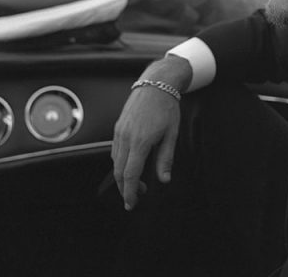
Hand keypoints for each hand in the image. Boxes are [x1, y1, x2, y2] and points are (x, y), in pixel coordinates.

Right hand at [112, 55, 191, 210]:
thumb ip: (166, 158)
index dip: (131, 192)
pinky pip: (115, 151)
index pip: (131, 174)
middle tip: (136, 198)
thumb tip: (164, 180)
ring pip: (115, 162)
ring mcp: (119, 132)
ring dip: (123, 176)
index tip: (132, 204)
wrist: (155, 84)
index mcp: (141, 141)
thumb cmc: (167, 107)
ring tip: (137, 183)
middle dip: (126, 188)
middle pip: (119, 171)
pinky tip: (131, 165)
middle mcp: (126, 138)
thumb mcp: (172, 133)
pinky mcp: (118, 127)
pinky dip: (120, 163)